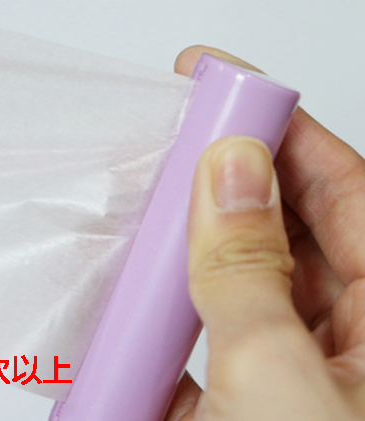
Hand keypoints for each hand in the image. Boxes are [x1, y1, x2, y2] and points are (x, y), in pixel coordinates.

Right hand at [165, 46, 364, 419]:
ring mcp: (297, 378)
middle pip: (288, 233)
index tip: (225, 87)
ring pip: (241, 286)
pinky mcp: (246, 408)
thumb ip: (247, 274)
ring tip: (144, 226)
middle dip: (227, 186)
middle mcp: (354, 346)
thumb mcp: (276, 381)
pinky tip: (134, 313)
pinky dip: (165, 326)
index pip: (347, 192)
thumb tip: (227, 170)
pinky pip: (208, 344)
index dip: (286, 130)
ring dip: (187, 259)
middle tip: (174, 146)